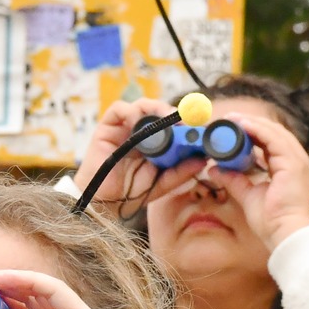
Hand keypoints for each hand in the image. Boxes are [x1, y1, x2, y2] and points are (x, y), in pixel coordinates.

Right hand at [70, 98, 197, 209]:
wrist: (105, 202)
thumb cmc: (131, 192)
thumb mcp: (162, 183)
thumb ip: (181, 172)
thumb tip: (203, 160)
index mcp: (156, 142)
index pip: (173, 124)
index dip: (187, 122)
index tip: (200, 127)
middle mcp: (141, 132)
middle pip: (159, 111)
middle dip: (174, 113)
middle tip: (187, 121)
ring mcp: (124, 128)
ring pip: (142, 106)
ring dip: (157, 108)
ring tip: (168, 118)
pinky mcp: (107, 127)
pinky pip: (119, 110)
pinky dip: (131, 111)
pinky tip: (139, 121)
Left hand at [217, 110, 308, 252]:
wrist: (284, 234)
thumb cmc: (271, 221)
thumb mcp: (248, 195)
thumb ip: (235, 180)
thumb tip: (216, 168)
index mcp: (289, 167)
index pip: (272, 142)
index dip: (253, 131)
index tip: (232, 127)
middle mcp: (298, 161)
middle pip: (274, 133)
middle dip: (251, 123)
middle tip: (229, 119)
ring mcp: (299, 161)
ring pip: (275, 132)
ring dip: (253, 123)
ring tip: (232, 119)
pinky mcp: (294, 164)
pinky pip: (275, 140)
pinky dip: (258, 130)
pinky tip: (242, 126)